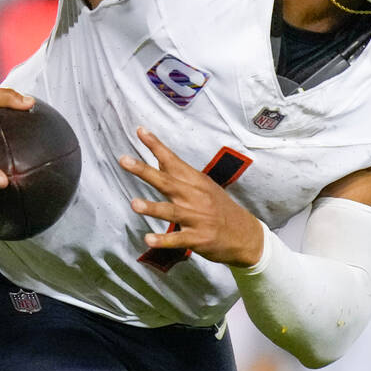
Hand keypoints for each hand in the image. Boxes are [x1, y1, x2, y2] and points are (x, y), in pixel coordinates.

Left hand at [120, 127, 263, 266]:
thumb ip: (181, 177)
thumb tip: (159, 161)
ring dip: (152, 208)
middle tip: (124, 160)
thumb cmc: (221, 209)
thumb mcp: (204, 188)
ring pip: (171, 211)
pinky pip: (178, 239)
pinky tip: (148, 239)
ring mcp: (197, 218)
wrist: (246, 236)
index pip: (173, 160)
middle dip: (144, 171)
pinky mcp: (199, 239)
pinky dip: (163, 239)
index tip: (140, 131)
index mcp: (196, 182)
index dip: (156, 146)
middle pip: (167, 181)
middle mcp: (196, 197)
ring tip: (134, 204)